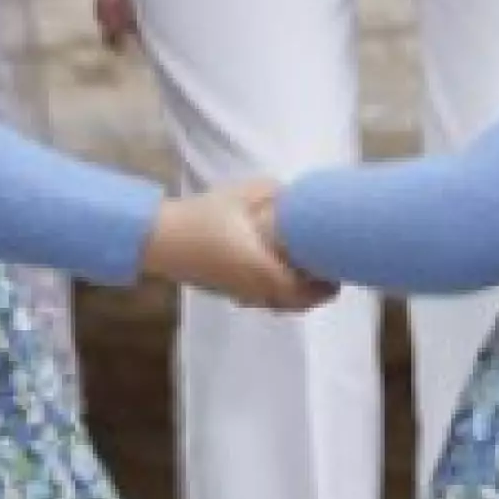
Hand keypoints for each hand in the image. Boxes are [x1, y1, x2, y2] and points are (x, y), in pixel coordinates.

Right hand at [143, 181, 333, 311]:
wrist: (159, 239)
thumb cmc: (202, 216)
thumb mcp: (243, 195)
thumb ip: (275, 194)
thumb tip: (294, 196)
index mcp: (262, 270)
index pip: (304, 292)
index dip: (326, 286)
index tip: (339, 271)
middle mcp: (254, 289)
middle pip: (295, 304)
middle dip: (316, 292)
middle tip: (328, 272)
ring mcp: (240, 294)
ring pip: (278, 304)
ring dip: (296, 293)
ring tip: (306, 270)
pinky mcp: (227, 292)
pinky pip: (262, 299)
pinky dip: (277, 291)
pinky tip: (277, 269)